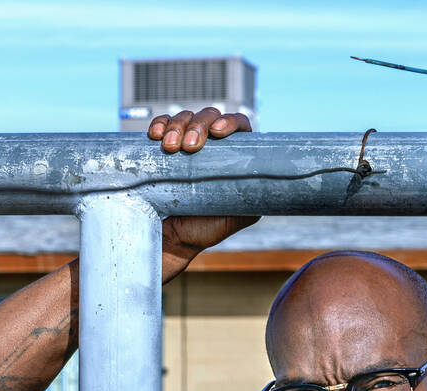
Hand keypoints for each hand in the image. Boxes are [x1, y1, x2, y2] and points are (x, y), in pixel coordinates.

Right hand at [149, 107, 258, 280]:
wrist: (173, 238)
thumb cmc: (206, 228)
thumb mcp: (237, 217)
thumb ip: (252, 200)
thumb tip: (270, 186)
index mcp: (233, 155)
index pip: (239, 125)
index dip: (230, 122)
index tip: (217, 132)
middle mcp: (212, 145)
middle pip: (210, 116)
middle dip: (197, 126)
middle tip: (187, 147)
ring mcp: (187, 142)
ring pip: (185, 117)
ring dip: (176, 126)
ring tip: (169, 148)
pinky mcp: (165, 145)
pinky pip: (163, 125)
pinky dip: (159, 125)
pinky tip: (155, 135)